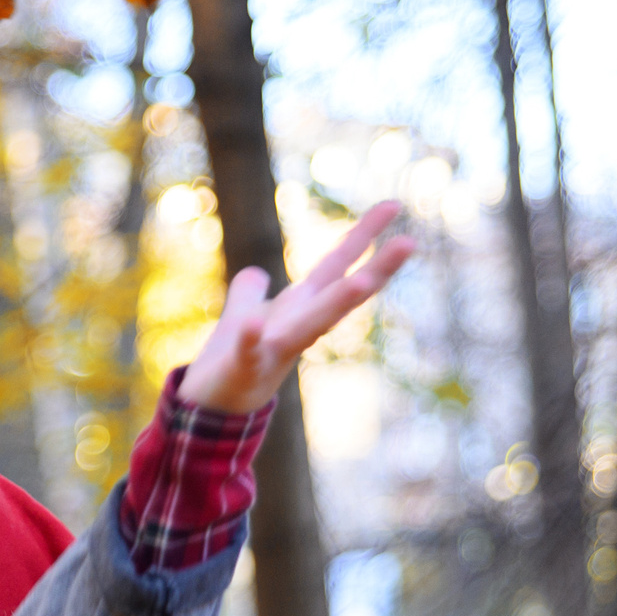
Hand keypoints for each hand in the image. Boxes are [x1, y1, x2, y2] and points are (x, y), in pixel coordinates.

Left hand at [177, 200, 416, 415]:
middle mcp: (295, 328)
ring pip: (310, 325)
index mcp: (297, 309)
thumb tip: (255, 274)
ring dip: (336, 304)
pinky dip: (250, 338)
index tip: (392, 205)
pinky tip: (253, 324)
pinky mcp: (242, 370)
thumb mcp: (240, 316)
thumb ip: (248, 294)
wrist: (206, 410)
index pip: (336, 267)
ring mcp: (273, 350)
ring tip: (362, 281)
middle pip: (339, 293)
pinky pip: (247, 352)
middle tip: (410, 242)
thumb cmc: (231, 365)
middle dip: (375, 270)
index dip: (363, 236)